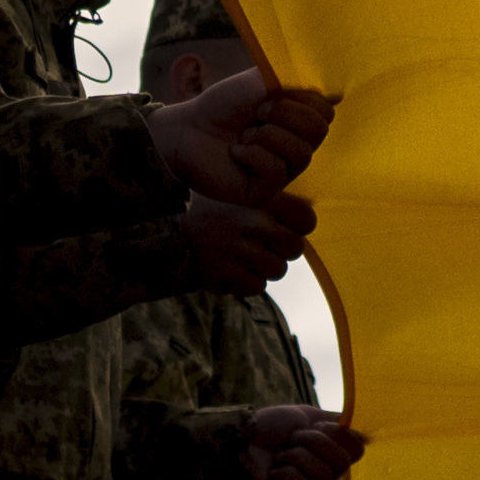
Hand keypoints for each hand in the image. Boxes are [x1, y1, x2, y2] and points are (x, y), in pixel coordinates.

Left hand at [150, 61, 342, 204]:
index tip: (272, 94)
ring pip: (301, 154)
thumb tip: (338, 95)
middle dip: (286, 115)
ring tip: (245, 135)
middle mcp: (294, 147)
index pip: (326, 112)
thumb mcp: (260, 83)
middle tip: (257, 114)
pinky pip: (276, 171)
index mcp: (297, 122)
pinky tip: (236, 152)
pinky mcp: (264, 191)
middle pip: (320, 132)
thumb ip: (298, 84)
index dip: (302, 100)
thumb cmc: (223, 105)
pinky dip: (253, 155)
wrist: (188, 129)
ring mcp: (281, 171)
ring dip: (267, 136)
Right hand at [180, 187, 314, 283]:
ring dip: (266, 267)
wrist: (171, 239)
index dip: (300, 226)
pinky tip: (235, 269)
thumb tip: (307, 211)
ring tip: (247, 257)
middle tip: (267, 245)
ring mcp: (241, 252)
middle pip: (296, 248)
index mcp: (260, 200)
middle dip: (284, 250)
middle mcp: (253, 224)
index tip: (288, 226)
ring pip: (279, 270)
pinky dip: (248, 282)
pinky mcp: (229, 276)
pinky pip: (258, 287)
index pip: (307, 219)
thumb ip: (272, 199)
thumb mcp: (239, 192)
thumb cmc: (213, 214)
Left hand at [241, 402, 367, 479]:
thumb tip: (368, 433)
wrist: (238, 440)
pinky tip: (273, 474)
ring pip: (322, 474)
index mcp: (328, 454)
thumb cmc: (269, 428)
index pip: (357, 450)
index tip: (317, 426)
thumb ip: (337, 424)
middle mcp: (322, 476)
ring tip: (279, 456)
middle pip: (343, 462)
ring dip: (295, 456)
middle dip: (315, 442)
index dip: (338, 434)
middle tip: (293, 439)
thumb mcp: (307, 416)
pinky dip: (286, 473)